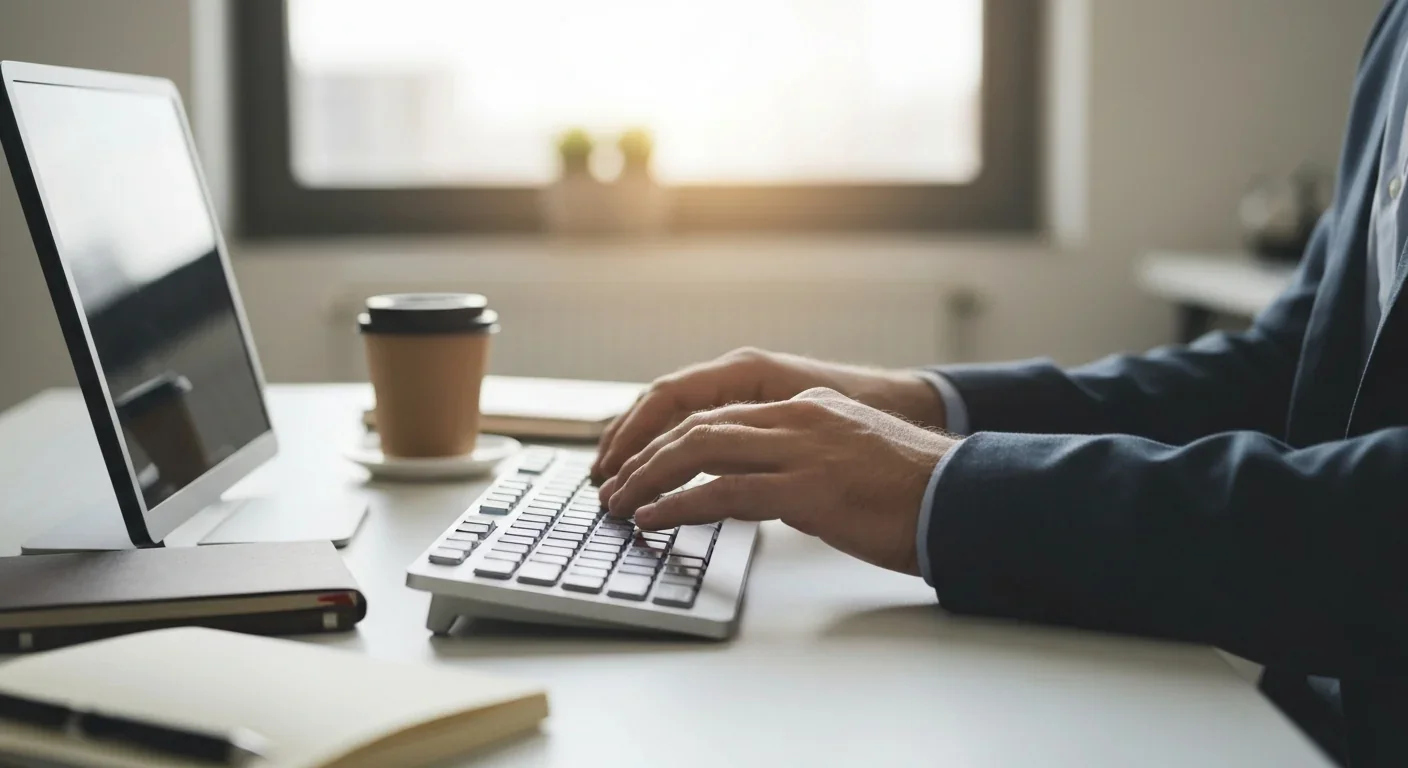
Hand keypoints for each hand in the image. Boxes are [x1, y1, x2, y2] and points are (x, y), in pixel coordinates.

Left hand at [598, 387, 958, 575]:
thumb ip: (801, 465)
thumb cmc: (916, 492)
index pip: (718, 412)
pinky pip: (723, 492)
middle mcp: (798, 417)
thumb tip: (760, 492)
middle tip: (612, 483)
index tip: (636, 461)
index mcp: (807, 407)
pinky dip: (679, 505)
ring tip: (619, 503)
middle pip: (697, 425)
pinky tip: (654, 519)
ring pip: (700, 450)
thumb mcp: (849, 461)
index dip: (668, 436)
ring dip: (649, 478)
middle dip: (645, 454)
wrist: (966, 498)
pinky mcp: (808, 488)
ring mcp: (802, 449)